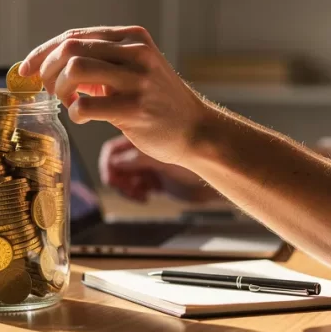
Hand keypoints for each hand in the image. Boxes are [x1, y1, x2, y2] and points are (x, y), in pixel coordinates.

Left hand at [19, 26, 210, 165]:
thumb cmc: (157, 101)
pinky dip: (74, 112)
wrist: (196, 129)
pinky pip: (86, 105)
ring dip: (59, 88)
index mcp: (132, 38)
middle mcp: (136, 53)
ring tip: (67, 101)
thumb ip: (100, 62)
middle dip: (47, 69)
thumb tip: (49, 64)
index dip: (42, 52)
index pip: (74, 36)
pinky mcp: (135, 109)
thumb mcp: (135, 69)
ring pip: (75, 69)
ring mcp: (137, 80)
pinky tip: (82, 116)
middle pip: (70, 48)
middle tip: (48, 90)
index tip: (25, 70)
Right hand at [99, 134, 217, 202]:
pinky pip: (134, 188)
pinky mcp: (156, 181)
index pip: (114, 148)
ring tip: (137, 194)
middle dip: (117, 178)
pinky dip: (134, 194)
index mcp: (144, 134)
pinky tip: (145, 197)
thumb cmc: (199, 159)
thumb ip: (138, 159)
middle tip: (125, 189)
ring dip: (125, 188)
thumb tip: (115, 163)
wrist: (220, 173)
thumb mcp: (163, 160)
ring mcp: (150, 165)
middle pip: (115, 163)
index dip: (110, 164)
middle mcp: (145, 148)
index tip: (113, 178)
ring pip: (123, 177)